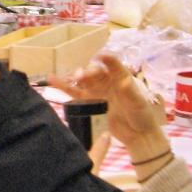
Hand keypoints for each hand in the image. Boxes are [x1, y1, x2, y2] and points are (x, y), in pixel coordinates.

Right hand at [50, 54, 168, 161]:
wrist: (136, 134)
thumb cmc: (140, 115)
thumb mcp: (138, 102)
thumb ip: (130, 92)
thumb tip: (124, 81)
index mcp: (120, 77)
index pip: (113, 64)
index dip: (106, 59)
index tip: (100, 57)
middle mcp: (106, 81)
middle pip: (94, 71)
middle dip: (88, 71)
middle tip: (82, 76)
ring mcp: (96, 91)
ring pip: (82, 80)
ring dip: (76, 77)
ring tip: (72, 77)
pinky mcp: (87, 102)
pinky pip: (73, 92)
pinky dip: (63, 86)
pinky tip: (51, 79)